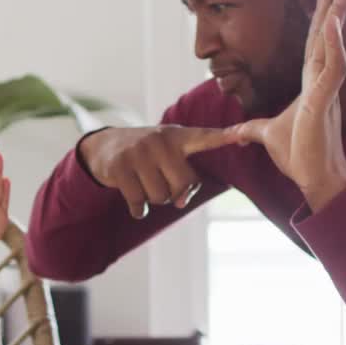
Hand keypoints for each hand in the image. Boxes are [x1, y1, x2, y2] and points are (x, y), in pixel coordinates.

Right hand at [80, 124, 234, 218]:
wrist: (104, 146)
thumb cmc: (147, 156)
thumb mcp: (168, 157)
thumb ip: (185, 179)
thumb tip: (181, 202)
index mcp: (178, 136)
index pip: (204, 137)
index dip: (224, 136)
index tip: (241, 134)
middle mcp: (160, 141)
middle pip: (182, 185)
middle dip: (174, 193)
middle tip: (161, 183)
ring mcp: (139, 153)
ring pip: (160, 197)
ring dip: (154, 200)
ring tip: (144, 184)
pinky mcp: (120, 167)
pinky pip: (139, 203)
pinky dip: (138, 210)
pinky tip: (135, 202)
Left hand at [231, 0, 345, 211]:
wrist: (312, 179)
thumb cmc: (298, 155)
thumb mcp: (266, 135)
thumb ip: (250, 129)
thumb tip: (233, 132)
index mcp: (310, 80)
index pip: (315, 39)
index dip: (322, 13)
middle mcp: (321, 79)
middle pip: (327, 32)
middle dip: (335, 0)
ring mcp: (325, 88)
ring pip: (334, 42)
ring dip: (339, 12)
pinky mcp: (324, 102)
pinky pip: (334, 68)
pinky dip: (334, 45)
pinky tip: (332, 25)